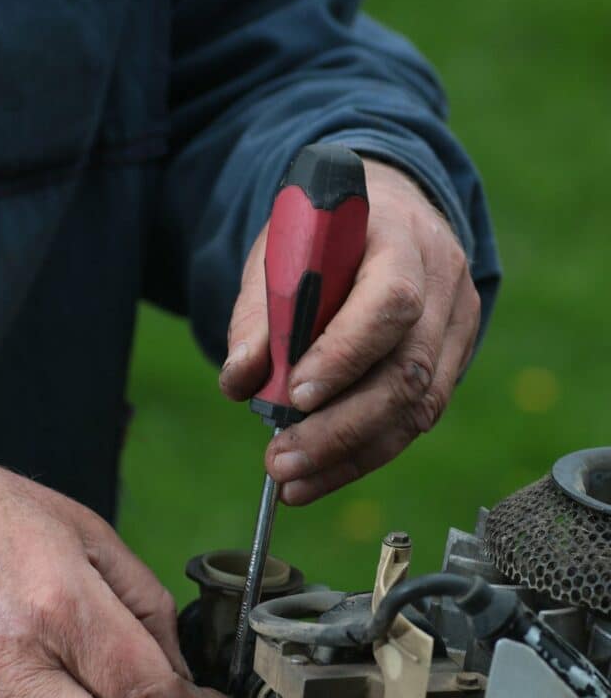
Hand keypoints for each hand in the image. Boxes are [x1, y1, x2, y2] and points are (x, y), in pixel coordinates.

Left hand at [220, 158, 479, 503]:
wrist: (386, 214)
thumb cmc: (326, 233)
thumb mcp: (282, 252)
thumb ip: (261, 314)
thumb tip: (241, 380)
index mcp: (402, 237)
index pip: (390, 303)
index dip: (345, 354)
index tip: (296, 396)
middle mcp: (444, 281)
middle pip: (409, 369)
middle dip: (341, 427)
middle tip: (281, 461)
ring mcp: (457, 323)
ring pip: (419, 406)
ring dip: (351, 454)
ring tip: (294, 483)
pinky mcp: (456, 359)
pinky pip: (416, 418)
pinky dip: (365, 453)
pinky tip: (322, 474)